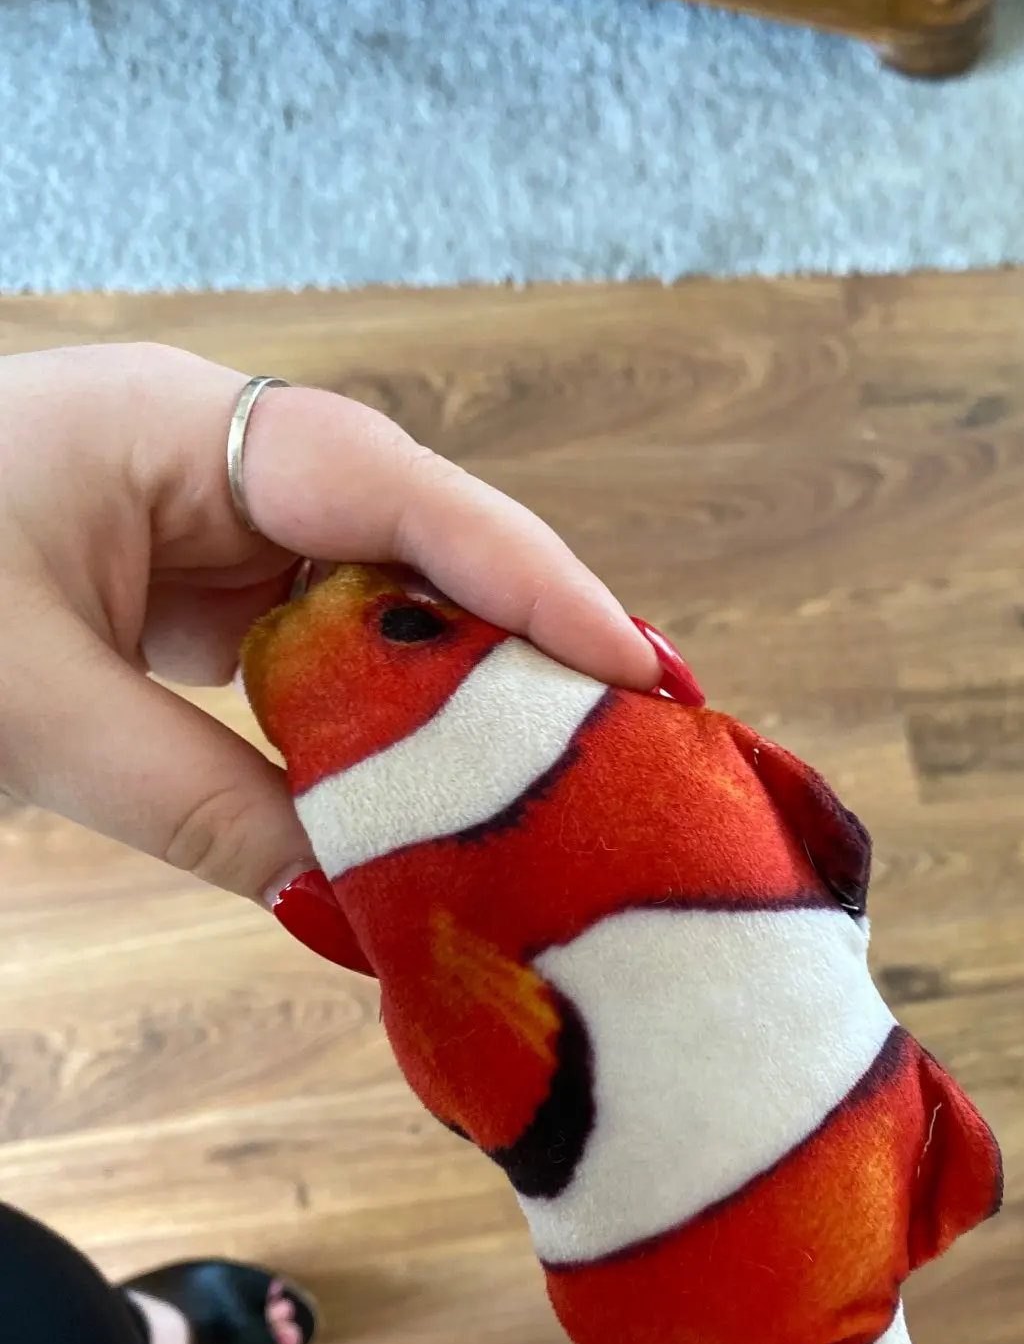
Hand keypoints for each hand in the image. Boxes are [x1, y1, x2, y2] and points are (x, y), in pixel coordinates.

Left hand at [0, 343, 657, 903]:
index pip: (401, 493)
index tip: (639, 669)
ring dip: (460, 687)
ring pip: (381, 597)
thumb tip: (344, 912)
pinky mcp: (198, 578)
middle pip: (421, 541)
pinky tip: (431, 780)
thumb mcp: (29, 709)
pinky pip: (322, 640)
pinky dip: (378, 712)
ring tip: (564, 774)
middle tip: (642, 738)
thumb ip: (198, 804)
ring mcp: (216, 515)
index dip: (533, 580)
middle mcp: (229, 457)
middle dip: (526, 637)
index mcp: (190, 431)